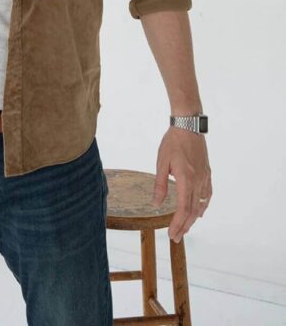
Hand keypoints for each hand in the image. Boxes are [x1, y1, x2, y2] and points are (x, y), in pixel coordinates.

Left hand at [152, 127, 211, 242]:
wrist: (189, 125)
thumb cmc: (173, 142)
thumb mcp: (162, 162)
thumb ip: (160, 185)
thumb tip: (156, 204)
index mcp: (186, 179)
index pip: (183, 209)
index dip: (178, 224)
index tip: (171, 234)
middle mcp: (198, 181)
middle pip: (193, 211)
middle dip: (184, 226)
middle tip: (176, 237)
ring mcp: (205, 177)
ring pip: (201, 204)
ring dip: (193, 219)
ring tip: (185, 228)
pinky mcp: (207, 173)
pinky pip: (207, 195)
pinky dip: (203, 206)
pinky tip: (200, 211)